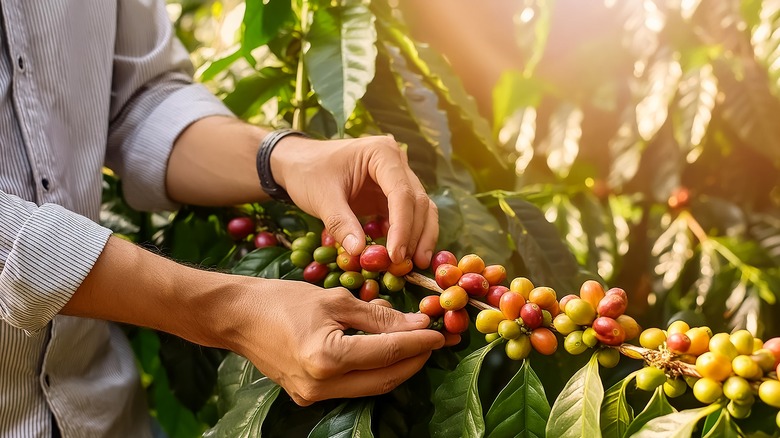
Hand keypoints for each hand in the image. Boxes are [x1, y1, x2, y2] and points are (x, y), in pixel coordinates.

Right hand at [225, 278, 444, 404]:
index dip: (418, 343)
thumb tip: (416, 323)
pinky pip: (352, 387)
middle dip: (414, 360)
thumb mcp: (334, 299)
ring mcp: (314, 396)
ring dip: (396, 368)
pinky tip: (383, 351)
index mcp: (327, 357)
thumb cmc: (282, 300)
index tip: (440, 332)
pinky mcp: (308, 397)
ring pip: (371, 387)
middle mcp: (322, 385)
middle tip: (433, 341)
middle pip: (385, 378)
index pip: (387, 352)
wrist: (238, 317)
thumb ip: (378, 315)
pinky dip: (372, 370)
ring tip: (414, 345)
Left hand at [271, 135, 437, 267]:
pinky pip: (407, 215)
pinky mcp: (391, 194)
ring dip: (419, 237)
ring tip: (413, 264)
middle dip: (415, 235)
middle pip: (418, 201)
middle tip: (405, 265)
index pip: (402, 193)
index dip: (403, 226)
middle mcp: (397, 161)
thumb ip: (341, 223)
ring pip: (421, 209)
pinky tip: (402, 255)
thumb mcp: (321, 197)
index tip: (396, 255)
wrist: (298, 163)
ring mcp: (397, 177)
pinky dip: (407, 235)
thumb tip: (359, 253)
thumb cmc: (308, 172)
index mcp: (381, 153)